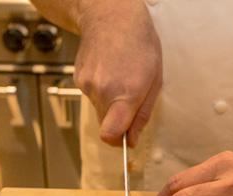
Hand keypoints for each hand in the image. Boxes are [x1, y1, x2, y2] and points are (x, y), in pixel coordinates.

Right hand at [74, 0, 161, 146]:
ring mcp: (87, 85)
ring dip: (110, 102)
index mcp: (126, 93)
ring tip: (120, 77)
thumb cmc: (139, 43)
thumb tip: (132, 140)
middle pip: (105, 124)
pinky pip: (91, 96)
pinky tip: (110, 71)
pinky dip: (101, 90)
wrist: (111, 16)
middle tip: (130, 99)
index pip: (111, 134)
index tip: (126, 140)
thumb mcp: (154, 80)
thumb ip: (142, 115)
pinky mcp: (79, 79)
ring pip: (99, 110)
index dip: (118, 142)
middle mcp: (103, 91)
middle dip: (118, 119)